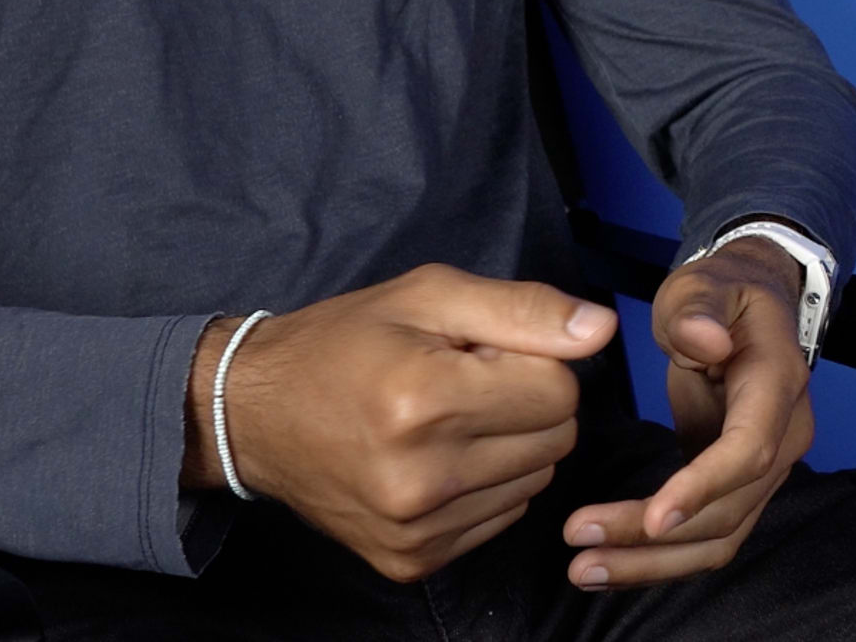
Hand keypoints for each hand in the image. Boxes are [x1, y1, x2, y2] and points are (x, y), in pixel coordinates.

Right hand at [195, 263, 613, 582]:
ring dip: (510, 446)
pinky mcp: (411, 561)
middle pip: (557, 438)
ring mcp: (414, 528)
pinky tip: (438, 460)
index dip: (533, 360)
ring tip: (448, 420)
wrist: (254, 415)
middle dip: (528, 403)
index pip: (560, 389)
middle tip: (465, 384)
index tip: (481, 353)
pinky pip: (502, 518)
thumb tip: (601, 330)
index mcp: (424, 400)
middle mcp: (420, 477)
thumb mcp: (428, 295)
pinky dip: (486, 486)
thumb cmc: (345, 343)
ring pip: (536, 481)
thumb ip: (524, 309)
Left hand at [555, 235, 817, 590]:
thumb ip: (699, 310)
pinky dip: (660, 559)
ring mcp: (767, 469)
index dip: (704, 487)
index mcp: (778, 385)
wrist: (750, 309)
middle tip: (581, 540)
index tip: (653, 517)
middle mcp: (784, 437)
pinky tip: (609, 565)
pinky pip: (707, 536)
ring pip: (719, 538)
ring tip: (584, 569)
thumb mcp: (705, 285)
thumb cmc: (723, 295)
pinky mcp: (739, 487)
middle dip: (655, 537)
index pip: (750, 450)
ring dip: (653, 563)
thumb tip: (705, 341)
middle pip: (728, 510)